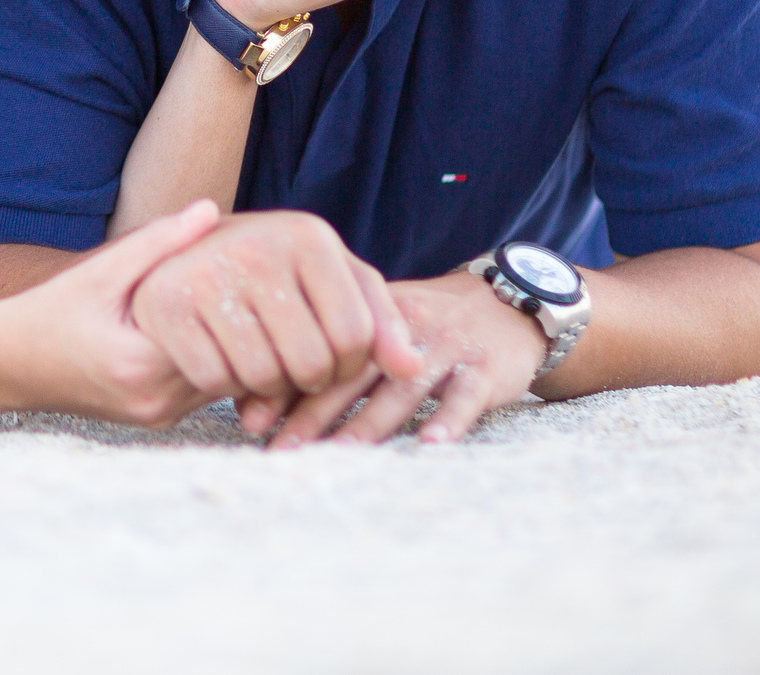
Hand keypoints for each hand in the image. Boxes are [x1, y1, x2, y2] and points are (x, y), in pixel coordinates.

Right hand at [0, 200, 227, 427]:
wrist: (5, 365)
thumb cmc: (47, 313)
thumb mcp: (99, 273)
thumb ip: (157, 242)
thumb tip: (210, 210)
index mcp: (142, 365)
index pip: (226, 340)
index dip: (238, 305)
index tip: (240, 271)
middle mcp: (154, 401)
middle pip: (231, 366)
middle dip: (239, 327)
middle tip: (247, 285)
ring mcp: (156, 416)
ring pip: (221, 383)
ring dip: (227, 348)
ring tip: (227, 304)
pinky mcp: (153, 419)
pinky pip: (199, 391)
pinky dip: (207, 361)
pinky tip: (201, 329)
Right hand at [127, 211, 424, 409]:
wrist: (186, 257)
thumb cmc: (277, 274)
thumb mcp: (333, 280)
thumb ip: (380, 320)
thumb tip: (413, 369)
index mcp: (308, 235)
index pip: (355, 335)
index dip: (350, 366)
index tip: (335, 361)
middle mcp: (257, 245)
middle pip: (310, 362)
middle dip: (309, 381)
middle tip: (295, 366)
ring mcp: (207, 271)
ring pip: (262, 376)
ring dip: (267, 387)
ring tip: (263, 360)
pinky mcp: (167, 302)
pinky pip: (214, 379)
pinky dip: (225, 385)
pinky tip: (226, 359)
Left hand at [242, 272, 546, 447]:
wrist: (508, 304)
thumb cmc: (426, 327)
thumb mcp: (379, 328)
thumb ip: (326, 359)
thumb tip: (257, 403)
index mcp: (367, 317)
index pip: (317, 349)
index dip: (285, 385)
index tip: (251, 419)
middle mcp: (401, 330)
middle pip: (352, 374)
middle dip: (313, 414)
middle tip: (280, 449)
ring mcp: (445, 349)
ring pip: (401, 389)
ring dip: (370, 425)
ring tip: (340, 455)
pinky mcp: (486, 370)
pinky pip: (464, 397)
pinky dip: (447, 421)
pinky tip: (429, 446)